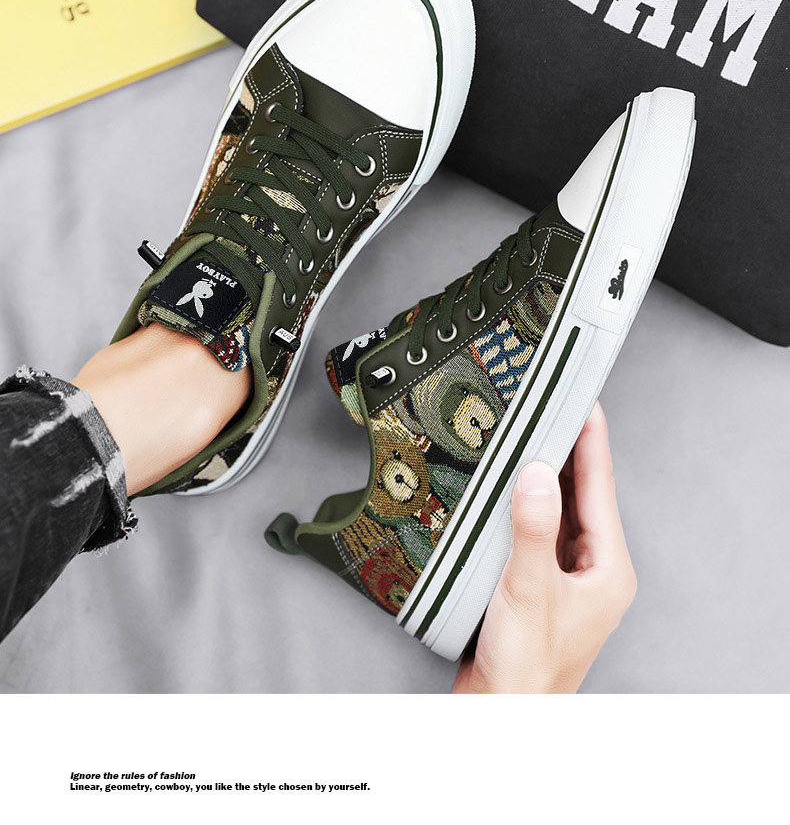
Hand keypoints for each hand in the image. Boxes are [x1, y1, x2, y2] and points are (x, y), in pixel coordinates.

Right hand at [453, 402, 635, 692]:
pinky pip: (537, 529)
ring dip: (543, 476)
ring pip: (558, 510)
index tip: (583, 400)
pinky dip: (524, 504)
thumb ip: (534, 528)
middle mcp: (593, 568)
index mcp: (608, 568)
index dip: (591, 440)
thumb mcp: (529, 590)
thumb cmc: (526, 669)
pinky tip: (507, 487)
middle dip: (566, 450)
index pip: (600, 488)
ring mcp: (567, 576)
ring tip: (527, 435)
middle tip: (548, 406)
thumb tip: (539, 473)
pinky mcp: (540, 583)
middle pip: (582, 494)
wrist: (503, 714)